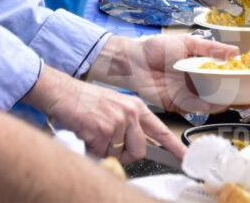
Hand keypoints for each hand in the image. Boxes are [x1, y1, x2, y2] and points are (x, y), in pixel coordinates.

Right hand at [31, 68, 182, 163]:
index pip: (161, 131)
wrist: (63, 92)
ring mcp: (118, 120)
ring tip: (94, 132)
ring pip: (118, 154)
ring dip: (104, 150)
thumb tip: (136, 149)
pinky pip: (101, 153)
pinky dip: (91, 149)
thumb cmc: (86, 102)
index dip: (175, 147)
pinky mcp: (103, 129)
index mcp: (137, 107)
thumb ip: (129, 127)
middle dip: (124, 155)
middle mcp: (131, 113)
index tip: (186, 158)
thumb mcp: (115, 108)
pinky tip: (86, 133)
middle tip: (108, 144)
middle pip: (139, 150)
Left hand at [88, 34, 238, 114]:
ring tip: (233, 100)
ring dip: (221, 103)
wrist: (133, 60)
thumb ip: (211, 48)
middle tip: (249, 97)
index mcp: (200, 67)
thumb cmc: (157, 48)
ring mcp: (187, 94)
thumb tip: (235, 50)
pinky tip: (211, 103)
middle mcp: (195, 83)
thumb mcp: (188, 42)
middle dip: (235, 96)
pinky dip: (203, 107)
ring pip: (209, 102)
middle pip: (220, 92)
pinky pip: (193, 108)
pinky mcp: (176, 104)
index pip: (223, 75)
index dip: (238, 79)